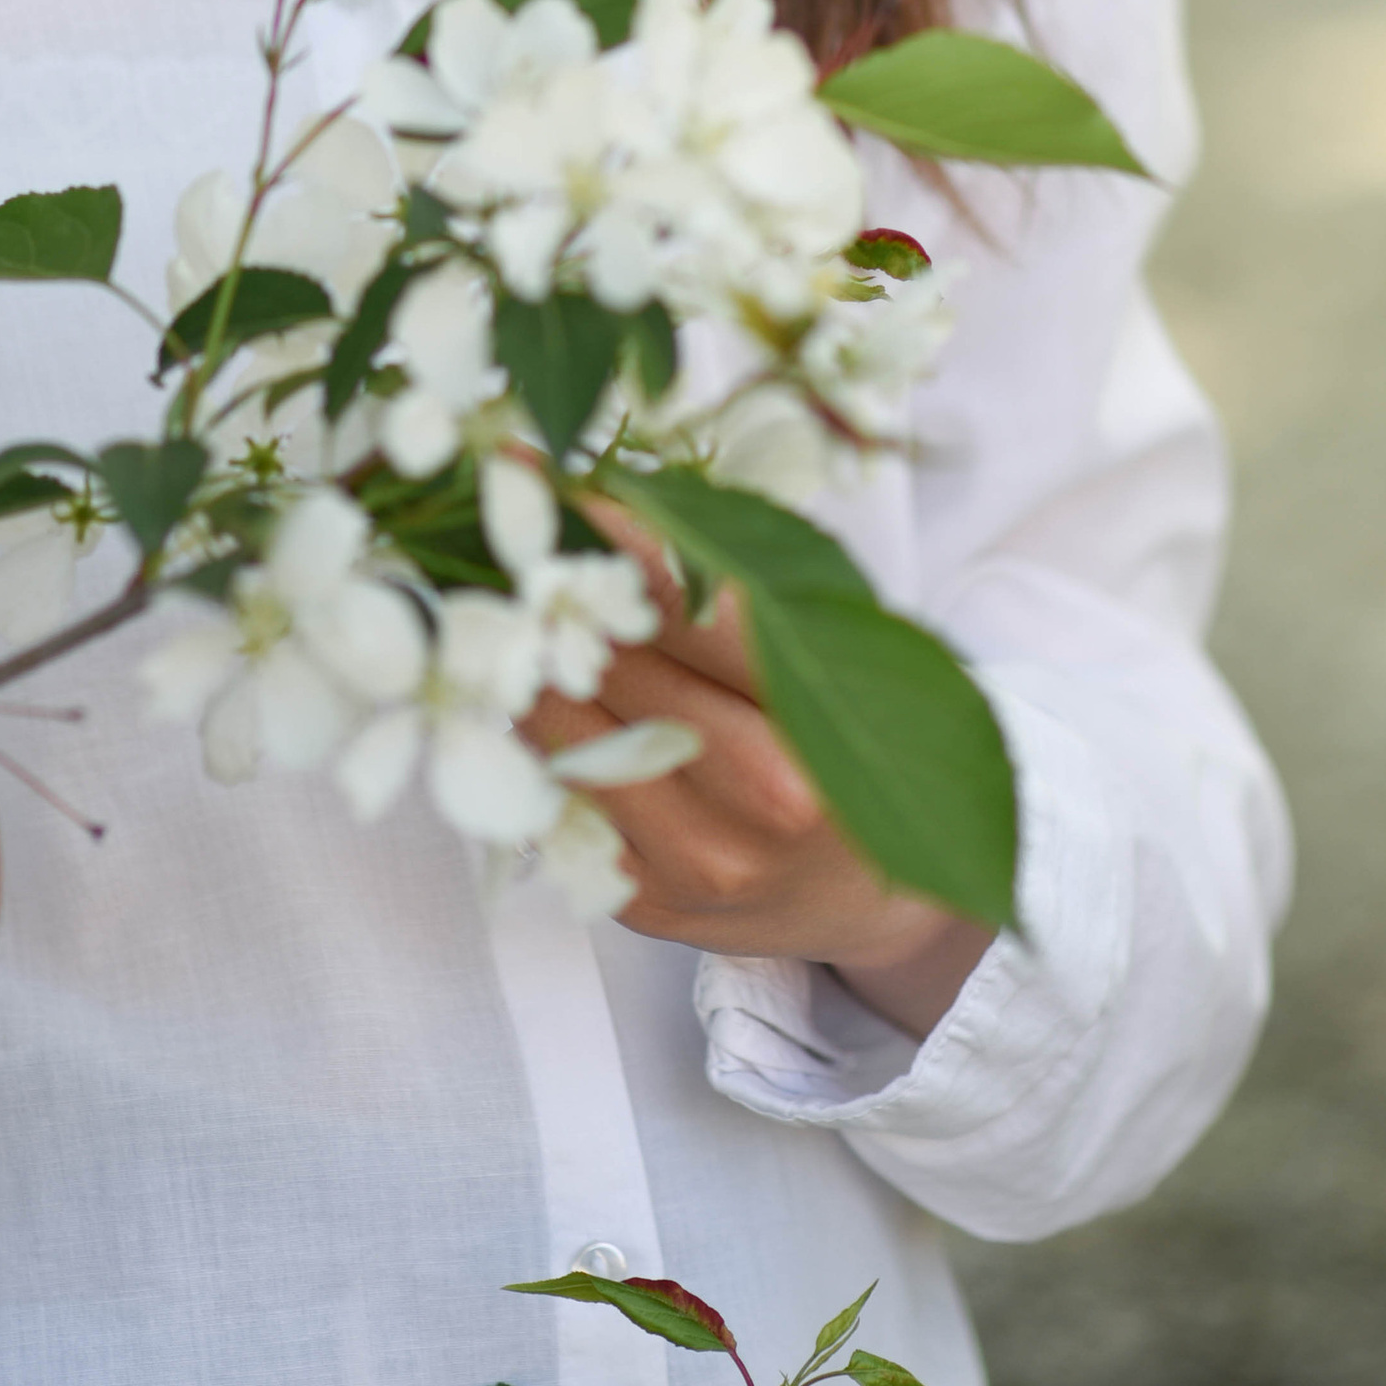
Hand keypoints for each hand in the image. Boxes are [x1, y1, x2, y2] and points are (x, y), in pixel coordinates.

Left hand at [521, 540, 991, 1040]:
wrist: (877, 896)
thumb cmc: (859, 745)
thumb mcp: (845, 649)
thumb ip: (750, 588)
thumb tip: (626, 501)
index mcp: (826, 716)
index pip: (696, 608)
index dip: (619, 539)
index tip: (562, 484)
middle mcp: (766, 799)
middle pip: (620, 667)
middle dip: (560, 593)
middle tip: (511, 530)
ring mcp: (702, 860)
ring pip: (571, 734)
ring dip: (530, 665)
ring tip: (508, 606)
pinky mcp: (649, 900)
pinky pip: (563, 801)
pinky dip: (540, 737)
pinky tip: (532, 692)